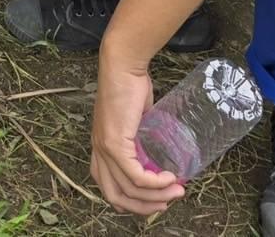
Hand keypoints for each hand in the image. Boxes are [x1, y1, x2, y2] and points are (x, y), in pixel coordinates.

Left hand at [91, 51, 183, 215]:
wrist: (123, 65)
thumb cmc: (130, 85)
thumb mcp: (135, 120)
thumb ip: (140, 139)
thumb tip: (158, 155)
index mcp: (99, 145)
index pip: (108, 187)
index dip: (131, 201)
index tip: (155, 200)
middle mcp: (98, 150)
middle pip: (116, 196)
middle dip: (143, 207)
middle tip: (167, 204)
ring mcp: (104, 147)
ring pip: (129, 190)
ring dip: (156, 197)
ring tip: (177, 192)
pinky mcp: (115, 143)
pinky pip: (137, 176)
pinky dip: (156, 183)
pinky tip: (170, 178)